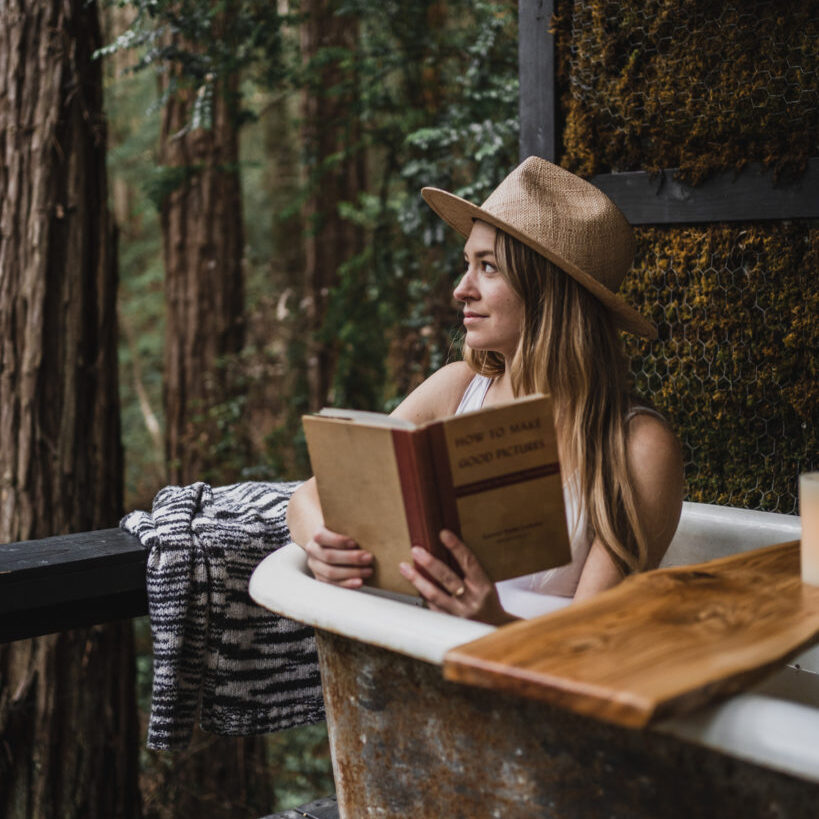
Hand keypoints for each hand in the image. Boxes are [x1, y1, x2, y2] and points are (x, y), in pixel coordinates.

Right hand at [304, 526, 372, 588]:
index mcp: (317, 534)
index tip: (354, 543)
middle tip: (369, 558)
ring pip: (330, 572)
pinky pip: (333, 584)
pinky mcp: (321, 578)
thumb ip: (351, 528)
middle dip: (351, 558)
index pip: (321, 536)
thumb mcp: (344, 528)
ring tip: (368, 571)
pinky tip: (359, 582)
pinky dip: (347, 584)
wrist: (334, 545)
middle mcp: (313, 550)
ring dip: (352, 572)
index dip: (338, 540)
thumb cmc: (343, 534)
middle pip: (329, 556)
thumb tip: (370, 531)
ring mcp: (316, 566)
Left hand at [398, 530, 516, 624]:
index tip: (444, 534)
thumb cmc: (488, 602)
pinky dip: (422, 595)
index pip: (469, 563)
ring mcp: (460, 614)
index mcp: (483, 587)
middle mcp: (472, 600)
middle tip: (416, 550)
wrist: (494, 629)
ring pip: (435, 595)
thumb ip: (470, 571)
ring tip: (404, 567)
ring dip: (417, 580)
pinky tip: (413, 585)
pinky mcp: (450, 623)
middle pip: (448, 579)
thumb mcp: (486, 585)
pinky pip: (432, 607)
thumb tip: (448, 549)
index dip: (456, 547)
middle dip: (430, 563)